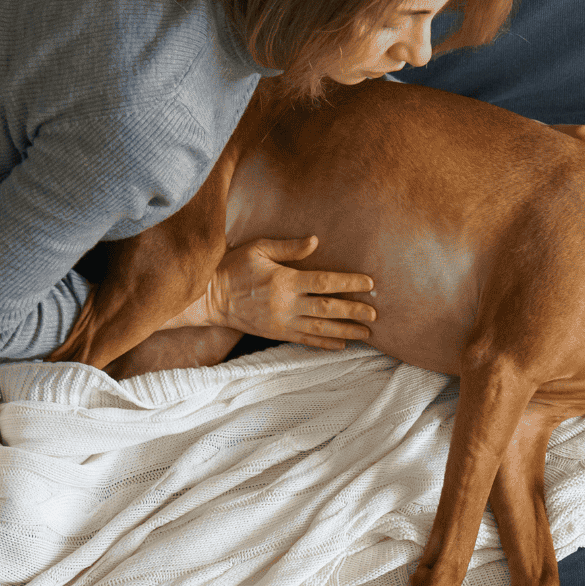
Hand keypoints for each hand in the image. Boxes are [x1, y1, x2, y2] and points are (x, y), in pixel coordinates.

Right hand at [162, 236, 376, 350]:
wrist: (209, 297)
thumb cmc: (234, 267)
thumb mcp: (259, 248)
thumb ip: (289, 247)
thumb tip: (315, 241)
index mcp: (285, 281)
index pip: (324, 282)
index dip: (349, 283)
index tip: (369, 284)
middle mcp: (287, 305)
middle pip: (328, 309)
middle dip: (354, 311)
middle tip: (375, 314)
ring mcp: (282, 322)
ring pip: (321, 328)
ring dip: (346, 330)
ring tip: (367, 333)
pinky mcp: (276, 334)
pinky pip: (306, 340)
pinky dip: (325, 343)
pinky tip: (342, 344)